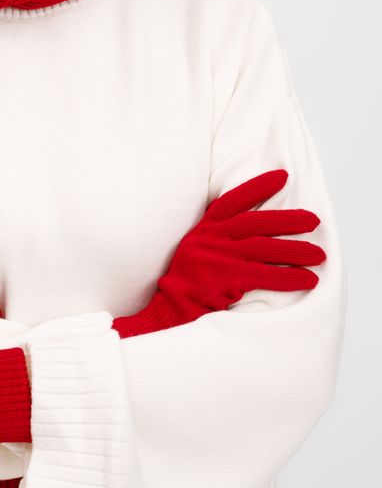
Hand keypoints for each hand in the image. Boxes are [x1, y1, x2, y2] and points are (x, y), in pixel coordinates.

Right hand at [112, 168, 326, 336]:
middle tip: (313, 220)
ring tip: (319, 255)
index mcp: (203, 230)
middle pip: (256, 222)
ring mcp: (219, 257)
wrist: (168, 310)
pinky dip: (290, 277)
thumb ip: (215, 238)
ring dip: (297, 250)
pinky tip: (308, 279)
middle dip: (288, 220)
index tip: (282, 177)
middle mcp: (211, 238)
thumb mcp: (193, 250)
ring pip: (266, 247)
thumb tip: (248, 233)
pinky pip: (267, 275)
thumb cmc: (185, 285)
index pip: (232, 200)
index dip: (257, 187)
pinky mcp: (227, 277)